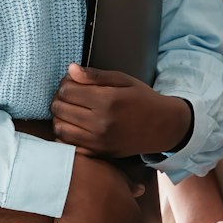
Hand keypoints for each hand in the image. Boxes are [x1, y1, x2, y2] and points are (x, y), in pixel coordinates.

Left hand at [51, 64, 192, 157]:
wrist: (162, 127)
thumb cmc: (143, 100)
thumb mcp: (124, 80)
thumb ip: (96, 75)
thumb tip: (71, 69)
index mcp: (107, 101)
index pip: (67, 90)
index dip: (65, 83)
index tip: (73, 82)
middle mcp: (100, 123)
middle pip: (60, 108)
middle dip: (60, 98)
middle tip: (70, 95)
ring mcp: (98, 141)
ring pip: (60, 128)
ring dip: (59, 116)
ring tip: (69, 110)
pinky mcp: (98, 153)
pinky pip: (68, 145)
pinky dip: (65, 135)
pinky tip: (73, 126)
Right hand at [55, 152, 143, 222]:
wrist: (73, 182)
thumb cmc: (96, 176)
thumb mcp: (119, 177)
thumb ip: (130, 187)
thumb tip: (140, 190)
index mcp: (133, 216)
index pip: (123, 221)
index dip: (108, 213)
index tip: (97, 204)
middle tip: (85, 210)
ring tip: (75, 212)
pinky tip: (65, 219)